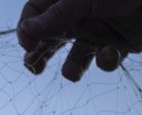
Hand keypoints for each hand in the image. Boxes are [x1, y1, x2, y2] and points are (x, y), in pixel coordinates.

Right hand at [17, 0, 141, 81]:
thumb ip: (55, 16)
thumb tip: (25, 30)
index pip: (35, 15)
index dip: (28, 31)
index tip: (28, 45)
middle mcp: (79, 16)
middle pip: (49, 40)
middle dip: (40, 55)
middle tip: (34, 68)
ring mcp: (97, 31)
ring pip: (74, 57)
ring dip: (71, 68)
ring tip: (71, 73)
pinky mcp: (116, 45)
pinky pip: (103, 61)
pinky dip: (106, 61)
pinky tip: (111, 52)